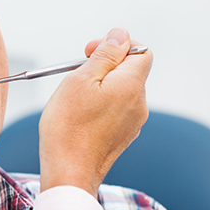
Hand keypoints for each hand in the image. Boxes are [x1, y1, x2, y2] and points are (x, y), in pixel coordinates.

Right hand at [38, 28, 152, 195]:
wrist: (69, 173)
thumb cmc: (69, 127)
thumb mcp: (81, 79)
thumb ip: (104, 54)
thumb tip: (120, 36)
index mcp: (131, 85)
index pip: (141, 51)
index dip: (117, 45)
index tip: (90, 52)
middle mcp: (138, 103)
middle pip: (129, 71)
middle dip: (104, 66)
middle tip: (77, 73)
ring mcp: (133, 123)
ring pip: (121, 91)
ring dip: (100, 86)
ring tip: (75, 98)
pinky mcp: (123, 137)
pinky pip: (116, 110)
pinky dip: (100, 106)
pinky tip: (80, 116)